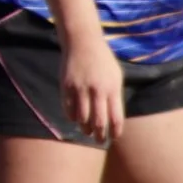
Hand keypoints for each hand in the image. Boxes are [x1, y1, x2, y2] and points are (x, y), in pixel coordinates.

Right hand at [60, 30, 125, 144]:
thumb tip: (113, 119)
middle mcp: (97, 90)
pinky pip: (69, 110)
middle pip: (99, 122)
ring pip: (82, 119)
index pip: (116, 118)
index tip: (113, 138)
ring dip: (85, 128)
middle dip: (99, 136)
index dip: (115, 132)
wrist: (83, 42)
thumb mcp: (116, 76)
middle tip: (99, 141)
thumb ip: (115, 96)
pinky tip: (76, 119)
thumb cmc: (102, 61)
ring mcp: (81, 89)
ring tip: (86, 131)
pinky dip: (72, 118)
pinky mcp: (67, 87)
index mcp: (112, 88)